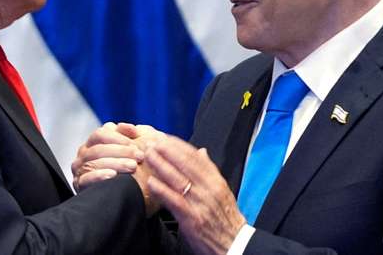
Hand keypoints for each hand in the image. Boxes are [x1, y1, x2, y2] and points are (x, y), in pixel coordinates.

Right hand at [71, 122, 143, 191]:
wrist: (133, 192)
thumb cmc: (134, 165)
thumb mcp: (135, 147)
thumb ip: (130, 133)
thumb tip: (123, 126)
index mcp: (93, 142)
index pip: (101, 134)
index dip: (119, 137)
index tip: (137, 144)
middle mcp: (84, 154)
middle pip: (98, 149)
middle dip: (121, 152)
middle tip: (139, 156)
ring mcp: (80, 169)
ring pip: (94, 163)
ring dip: (115, 164)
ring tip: (132, 166)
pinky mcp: (80, 185)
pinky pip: (86, 179)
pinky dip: (99, 176)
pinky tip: (113, 175)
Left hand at [146, 136, 245, 254]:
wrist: (234, 244)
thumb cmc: (225, 218)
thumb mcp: (222, 190)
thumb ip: (210, 171)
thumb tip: (202, 151)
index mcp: (216, 181)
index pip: (196, 158)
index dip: (178, 146)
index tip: (165, 138)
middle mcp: (209, 189)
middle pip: (185, 165)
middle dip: (167, 151)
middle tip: (152, 142)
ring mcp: (201, 203)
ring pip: (178, 179)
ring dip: (161, 165)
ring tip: (148, 156)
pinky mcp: (192, 219)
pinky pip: (174, 201)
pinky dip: (162, 190)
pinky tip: (151, 182)